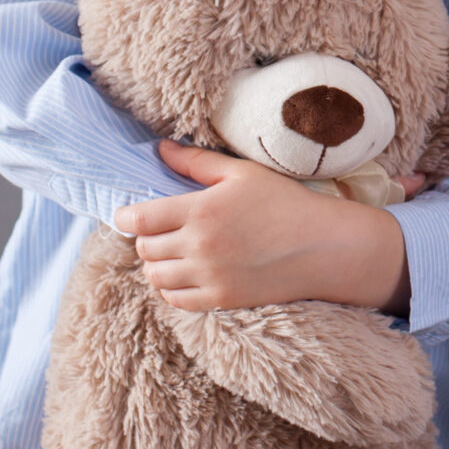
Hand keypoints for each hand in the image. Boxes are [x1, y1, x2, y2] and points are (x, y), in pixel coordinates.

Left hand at [114, 140, 411, 314]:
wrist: (323, 246)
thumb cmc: (285, 202)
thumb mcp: (242, 173)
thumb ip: (197, 162)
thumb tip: (162, 148)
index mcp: (201, 210)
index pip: (139, 218)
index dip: (125, 216)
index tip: (127, 215)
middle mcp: (199, 245)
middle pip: (144, 249)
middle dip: (146, 238)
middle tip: (159, 230)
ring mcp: (209, 276)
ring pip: (155, 277)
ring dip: (157, 264)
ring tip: (172, 253)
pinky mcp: (220, 299)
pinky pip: (175, 299)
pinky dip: (171, 288)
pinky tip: (185, 275)